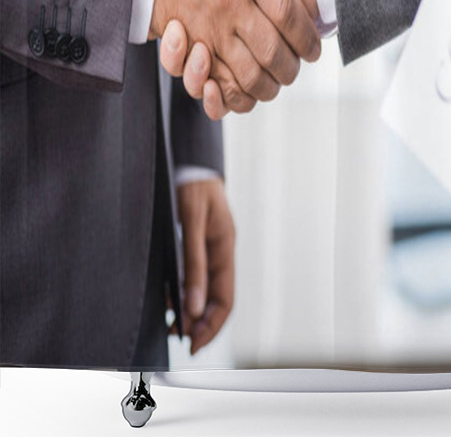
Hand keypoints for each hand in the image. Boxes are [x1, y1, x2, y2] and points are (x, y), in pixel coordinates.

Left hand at [175, 177, 235, 354]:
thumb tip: (192, 305)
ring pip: (207, 290)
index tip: (194, 344)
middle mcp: (220, 251)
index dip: (212, 325)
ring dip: (193, 311)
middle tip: (181, 341)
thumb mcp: (190, 223)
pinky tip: (172, 299)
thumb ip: (193, 263)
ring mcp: (211, 247)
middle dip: (202, 324)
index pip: (225, 298)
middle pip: (217, 298)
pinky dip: (186, 293)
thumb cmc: (192, 185)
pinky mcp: (198, 242)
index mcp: (224, 247)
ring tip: (172, 324)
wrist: (189, 160)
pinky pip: (198, 276)